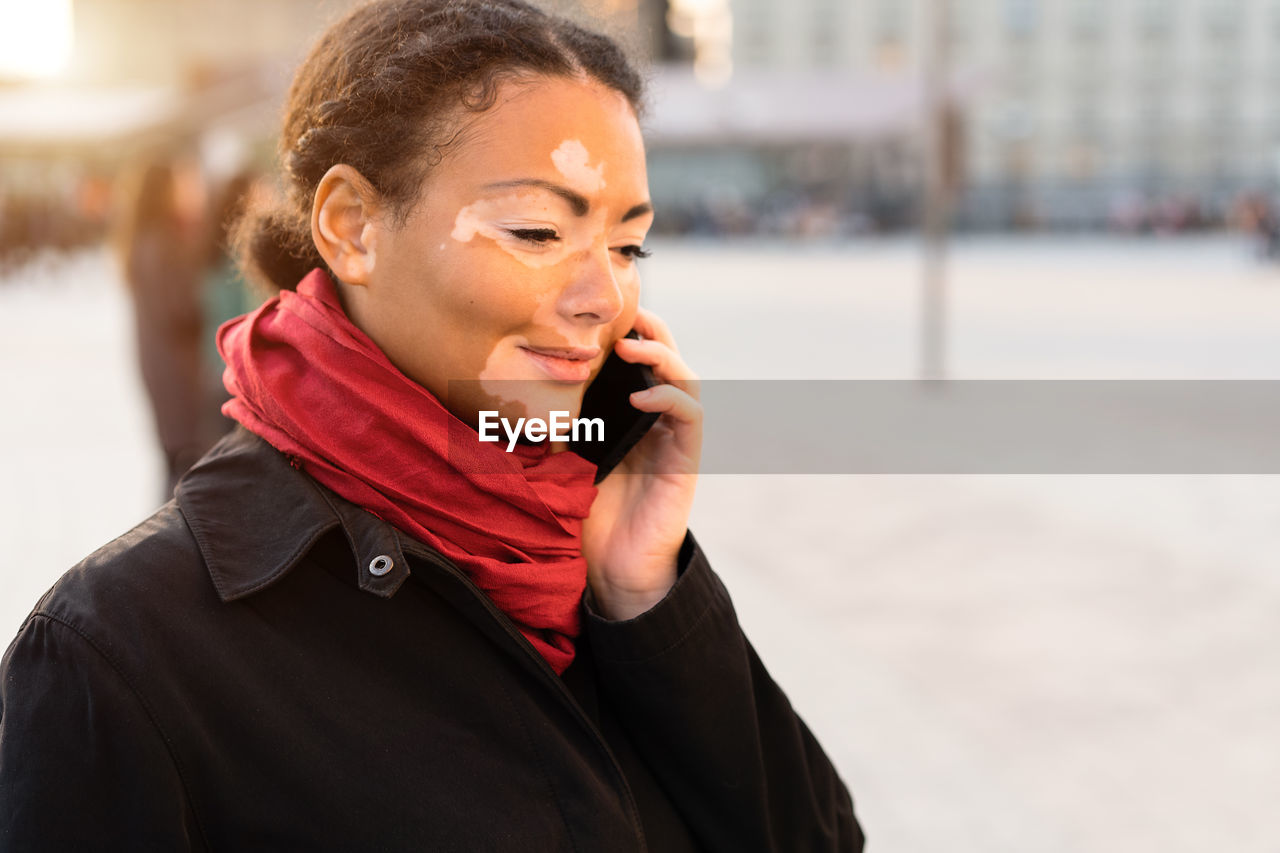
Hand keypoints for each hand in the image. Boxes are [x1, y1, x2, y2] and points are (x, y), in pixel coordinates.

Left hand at [581, 307, 701, 620]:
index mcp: (628, 415)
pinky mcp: (685, 461)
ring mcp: (674, 439)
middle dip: (649, 330)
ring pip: (684, 379)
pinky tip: (643, 395)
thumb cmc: (583, 517)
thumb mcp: (558, 460)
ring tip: (627, 347)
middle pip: (666, 358)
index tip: (596, 314)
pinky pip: (690, 416)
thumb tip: (509, 389)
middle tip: (621, 316)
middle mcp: (656, 420)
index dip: (626, 331)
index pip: (636, 360)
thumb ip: (550, 425)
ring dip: (661, 354)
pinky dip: (670, 397)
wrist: (610, 571)